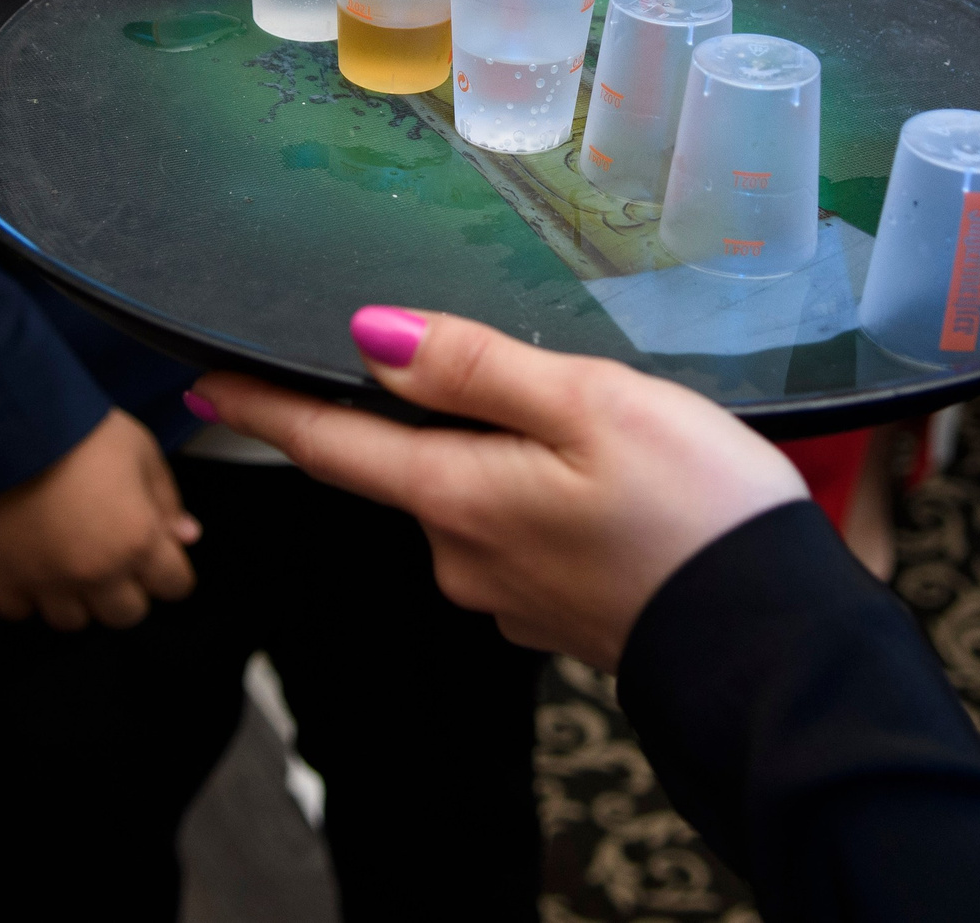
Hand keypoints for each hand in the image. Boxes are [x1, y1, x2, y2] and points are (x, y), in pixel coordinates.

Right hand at [0, 409, 201, 630]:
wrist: (12, 422)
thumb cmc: (82, 430)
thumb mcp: (143, 452)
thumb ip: (168, 500)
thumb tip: (185, 536)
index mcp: (139, 540)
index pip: (176, 587)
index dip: (169, 569)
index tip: (157, 556)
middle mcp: (97, 572)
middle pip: (128, 615)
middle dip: (127, 588)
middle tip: (113, 556)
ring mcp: (49, 581)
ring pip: (74, 621)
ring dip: (77, 597)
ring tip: (70, 561)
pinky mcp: (4, 578)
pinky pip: (20, 610)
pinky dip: (25, 595)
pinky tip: (31, 565)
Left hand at [193, 309, 806, 669]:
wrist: (775, 644)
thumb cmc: (695, 513)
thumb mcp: (588, 403)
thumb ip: (475, 367)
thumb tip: (372, 336)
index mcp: (457, 497)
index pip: (331, 446)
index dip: (265, 408)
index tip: (204, 383)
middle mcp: (462, 558)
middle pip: (412, 466)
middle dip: (440, 417)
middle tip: (528, 373)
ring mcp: (509, 595)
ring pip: (476, 501)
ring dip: (505, 460)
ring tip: (596, 432)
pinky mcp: (558, 614)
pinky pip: (525, 538)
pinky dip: (547, 502)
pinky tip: (612, 489)